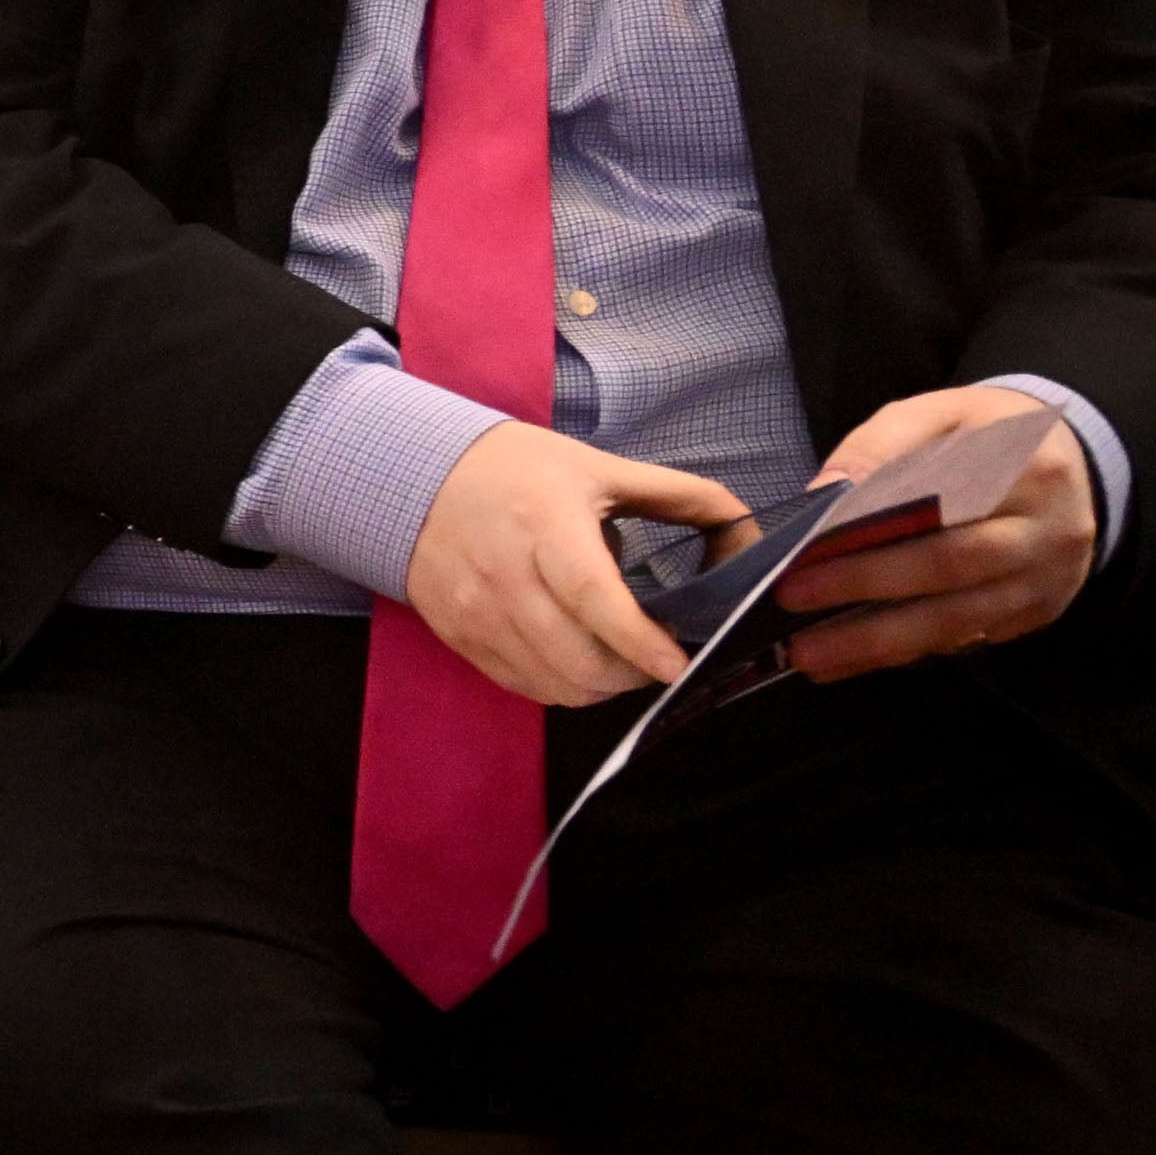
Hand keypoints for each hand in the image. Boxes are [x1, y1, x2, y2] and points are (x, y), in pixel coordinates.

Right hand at [396, 422, 755, 707]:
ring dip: (598, 687)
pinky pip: (520, 684)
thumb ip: (678, 495)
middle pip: (574, 656)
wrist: (412, 476)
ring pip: (550, 681)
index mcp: (544, 525)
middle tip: (655, 660)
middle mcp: (502, 574)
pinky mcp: (458, 634)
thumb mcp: (598, 467)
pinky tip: (577, 664)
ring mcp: (474, 611)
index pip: (593, 596)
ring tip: (620, 664)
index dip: (638, 640)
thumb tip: (743, 527)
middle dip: (629, 673)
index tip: (676, 664)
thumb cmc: (515, 469)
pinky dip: (559, 686)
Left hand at [777, 385, 1098, 679]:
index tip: (801, 559)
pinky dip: (906, 652)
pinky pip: (967, 640)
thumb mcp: (938, 412)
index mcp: (1027, 469)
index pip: (941, 509)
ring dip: (879, 644)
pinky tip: (854, 658)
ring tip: (812, 655)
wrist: (1073, 460)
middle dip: (864, 590)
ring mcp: (1048, 579)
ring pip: (959, 621)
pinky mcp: (1039, 612)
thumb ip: (879, 446)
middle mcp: (1048, 531)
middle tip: (792, 604)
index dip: (871, 536)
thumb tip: (822, 494)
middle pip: (950, 570)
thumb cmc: (986, 433)